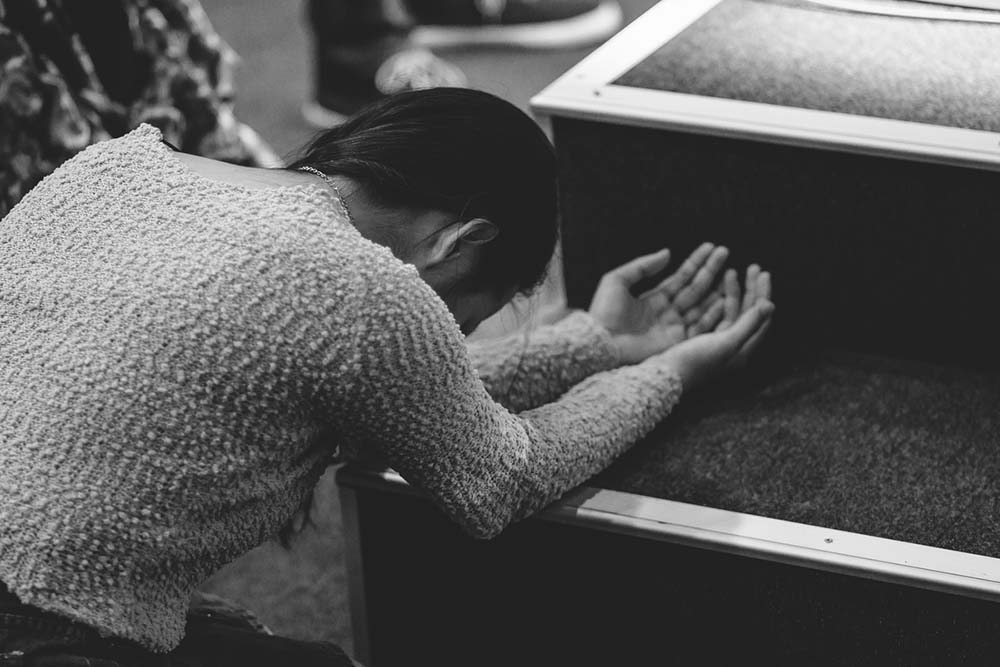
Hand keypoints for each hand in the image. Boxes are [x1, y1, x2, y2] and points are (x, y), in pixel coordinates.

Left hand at [588, 243, 731, 363]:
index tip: (711, 247)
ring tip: (732, 272)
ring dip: (717, 289)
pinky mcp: (677, 342)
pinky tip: (726, 297)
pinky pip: (701, 325)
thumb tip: (667, 253)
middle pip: (694, 288)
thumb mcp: (617, 281)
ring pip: (701, 305)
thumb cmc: (603, 314)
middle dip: (711, 270)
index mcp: (653, 299)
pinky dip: (714, 312)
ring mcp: (673, 327)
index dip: (696, 261)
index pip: (680, 277)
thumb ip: (643, 266)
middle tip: (726, 251)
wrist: (599, 344)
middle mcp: (667, 312)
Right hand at [660, 264, 773, 391]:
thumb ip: (749, 323)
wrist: (664, 376)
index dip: (764, 294)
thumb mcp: (726, 342)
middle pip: (749, 313)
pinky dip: (719, 300)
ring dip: (734, 291)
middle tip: (754, 267)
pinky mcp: (703, 340)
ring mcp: (718, 343)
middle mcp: (734, 347)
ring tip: (731, 271)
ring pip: (732, 312)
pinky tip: (716, 289)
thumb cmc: (694, 362)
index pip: (761, 318)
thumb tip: (770, 304)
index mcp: (743, 350)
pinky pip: (717, 316)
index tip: (764, 274)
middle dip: (752, 289)